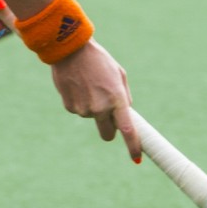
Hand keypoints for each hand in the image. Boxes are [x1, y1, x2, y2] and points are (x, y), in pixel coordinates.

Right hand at [50, 40, 137, 158]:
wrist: (70, 49)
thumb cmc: (99, 60)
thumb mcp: (118, 75)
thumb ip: (124, 97)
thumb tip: (125, 116)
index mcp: (117, 99)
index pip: (127, 130)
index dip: (133, 146)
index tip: (137, 158)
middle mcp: (100, 108)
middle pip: (108, 134)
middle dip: (110, 128)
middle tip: (107, 113)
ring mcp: (83, 109)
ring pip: (92, 118)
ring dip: (93, 107)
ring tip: (89, 85)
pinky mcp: (69, 107)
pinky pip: (79, 111)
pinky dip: (80, 102)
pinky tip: (78, 86)